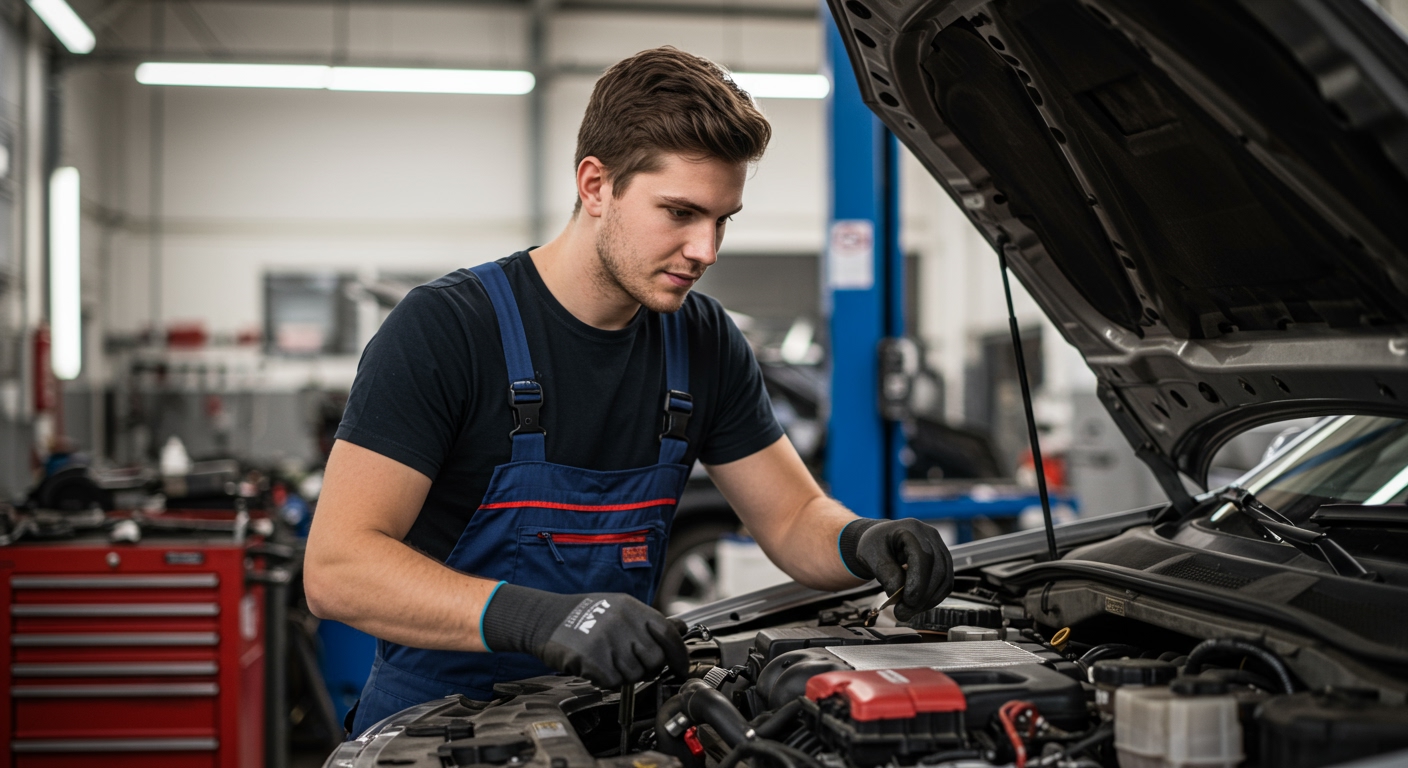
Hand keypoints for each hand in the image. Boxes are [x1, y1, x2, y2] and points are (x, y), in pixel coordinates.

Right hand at [482, 584, 688, 688]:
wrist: (546, 619)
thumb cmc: (584, 615)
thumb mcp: (620, 608)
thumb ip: (648, 621)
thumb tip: (679, 629)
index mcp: (632, 608)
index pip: (668, 633)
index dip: (679, 654)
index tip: (682, 667)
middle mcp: (622, 622)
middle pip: (655, 659)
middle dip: (649, 668)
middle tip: (634, 664)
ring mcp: (607, 641)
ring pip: (635, 674)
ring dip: (625, 674)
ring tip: (609, 661)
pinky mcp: (592, 659)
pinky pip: (614, 682)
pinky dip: (607, 680)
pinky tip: (597, 667)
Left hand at [841, 518, 953, 621]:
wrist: (880, 541)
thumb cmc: (874, 544)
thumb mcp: (870, 555)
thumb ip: (885, 572)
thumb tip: (898, 594)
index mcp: (912, 529)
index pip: (923, 557)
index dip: (918, 582)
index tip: (906, 602)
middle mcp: (930, 536)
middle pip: (938, 570)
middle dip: (922, 596)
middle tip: (903, 613)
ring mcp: (939, 548)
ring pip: (945, 579)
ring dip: (928, 600)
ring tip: (908, 611)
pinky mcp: (942, 561)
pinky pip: (945, 583)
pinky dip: (932, 598)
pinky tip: (917, 605)